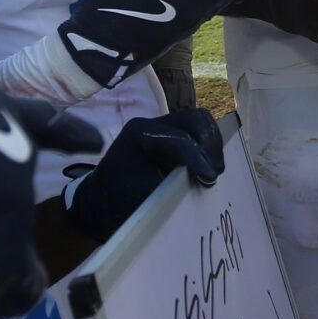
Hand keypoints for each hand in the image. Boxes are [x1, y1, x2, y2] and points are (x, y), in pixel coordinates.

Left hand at [60, 109, 223, 242]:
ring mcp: (163, 128)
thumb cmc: (117, 199)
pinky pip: (197, 134)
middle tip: (215, 172)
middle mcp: (152, 124)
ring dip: (211, 145)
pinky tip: (209, 168)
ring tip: (214, 170)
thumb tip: (202, 185)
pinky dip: (208, 148)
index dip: (197, 157)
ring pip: (199, 122)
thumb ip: (170, 188)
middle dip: (209, 144)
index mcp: (138, 133)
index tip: (210, 177)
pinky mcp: (173, 137)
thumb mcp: (141, 196)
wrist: (101, 199)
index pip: (177, 139)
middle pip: (193, 119)